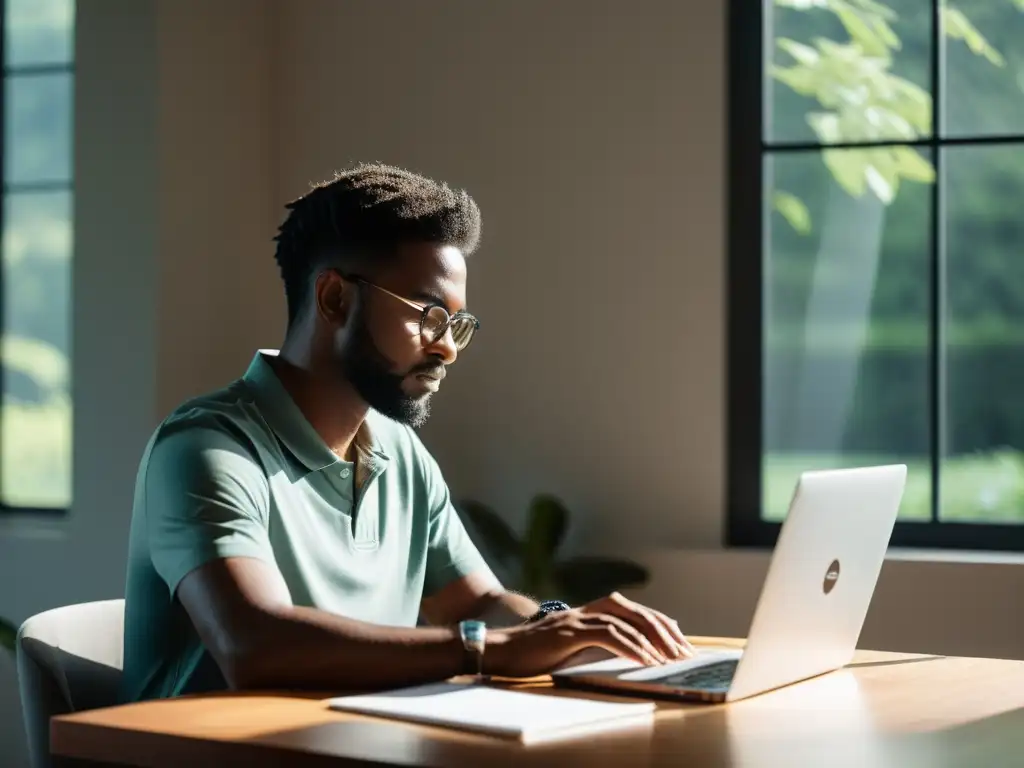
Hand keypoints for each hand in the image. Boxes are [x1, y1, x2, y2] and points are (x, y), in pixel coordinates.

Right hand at [484, 593, 692, 678]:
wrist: (500, 651)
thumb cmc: (534, 654)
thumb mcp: (572, 647)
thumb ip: (595, 644)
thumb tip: (628, 655)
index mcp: (590, 611)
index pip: (635, 612)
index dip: (660, 625)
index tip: (681, 643)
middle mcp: (587, 608)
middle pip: (636, 611)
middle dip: (664, 631)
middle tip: (684, 652)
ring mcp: (578, 617)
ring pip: (625, 620)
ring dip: (651, 640)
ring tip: (670, 659)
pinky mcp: (569, 631)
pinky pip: (607, 634)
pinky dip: (630, 647)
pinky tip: (645, 660)